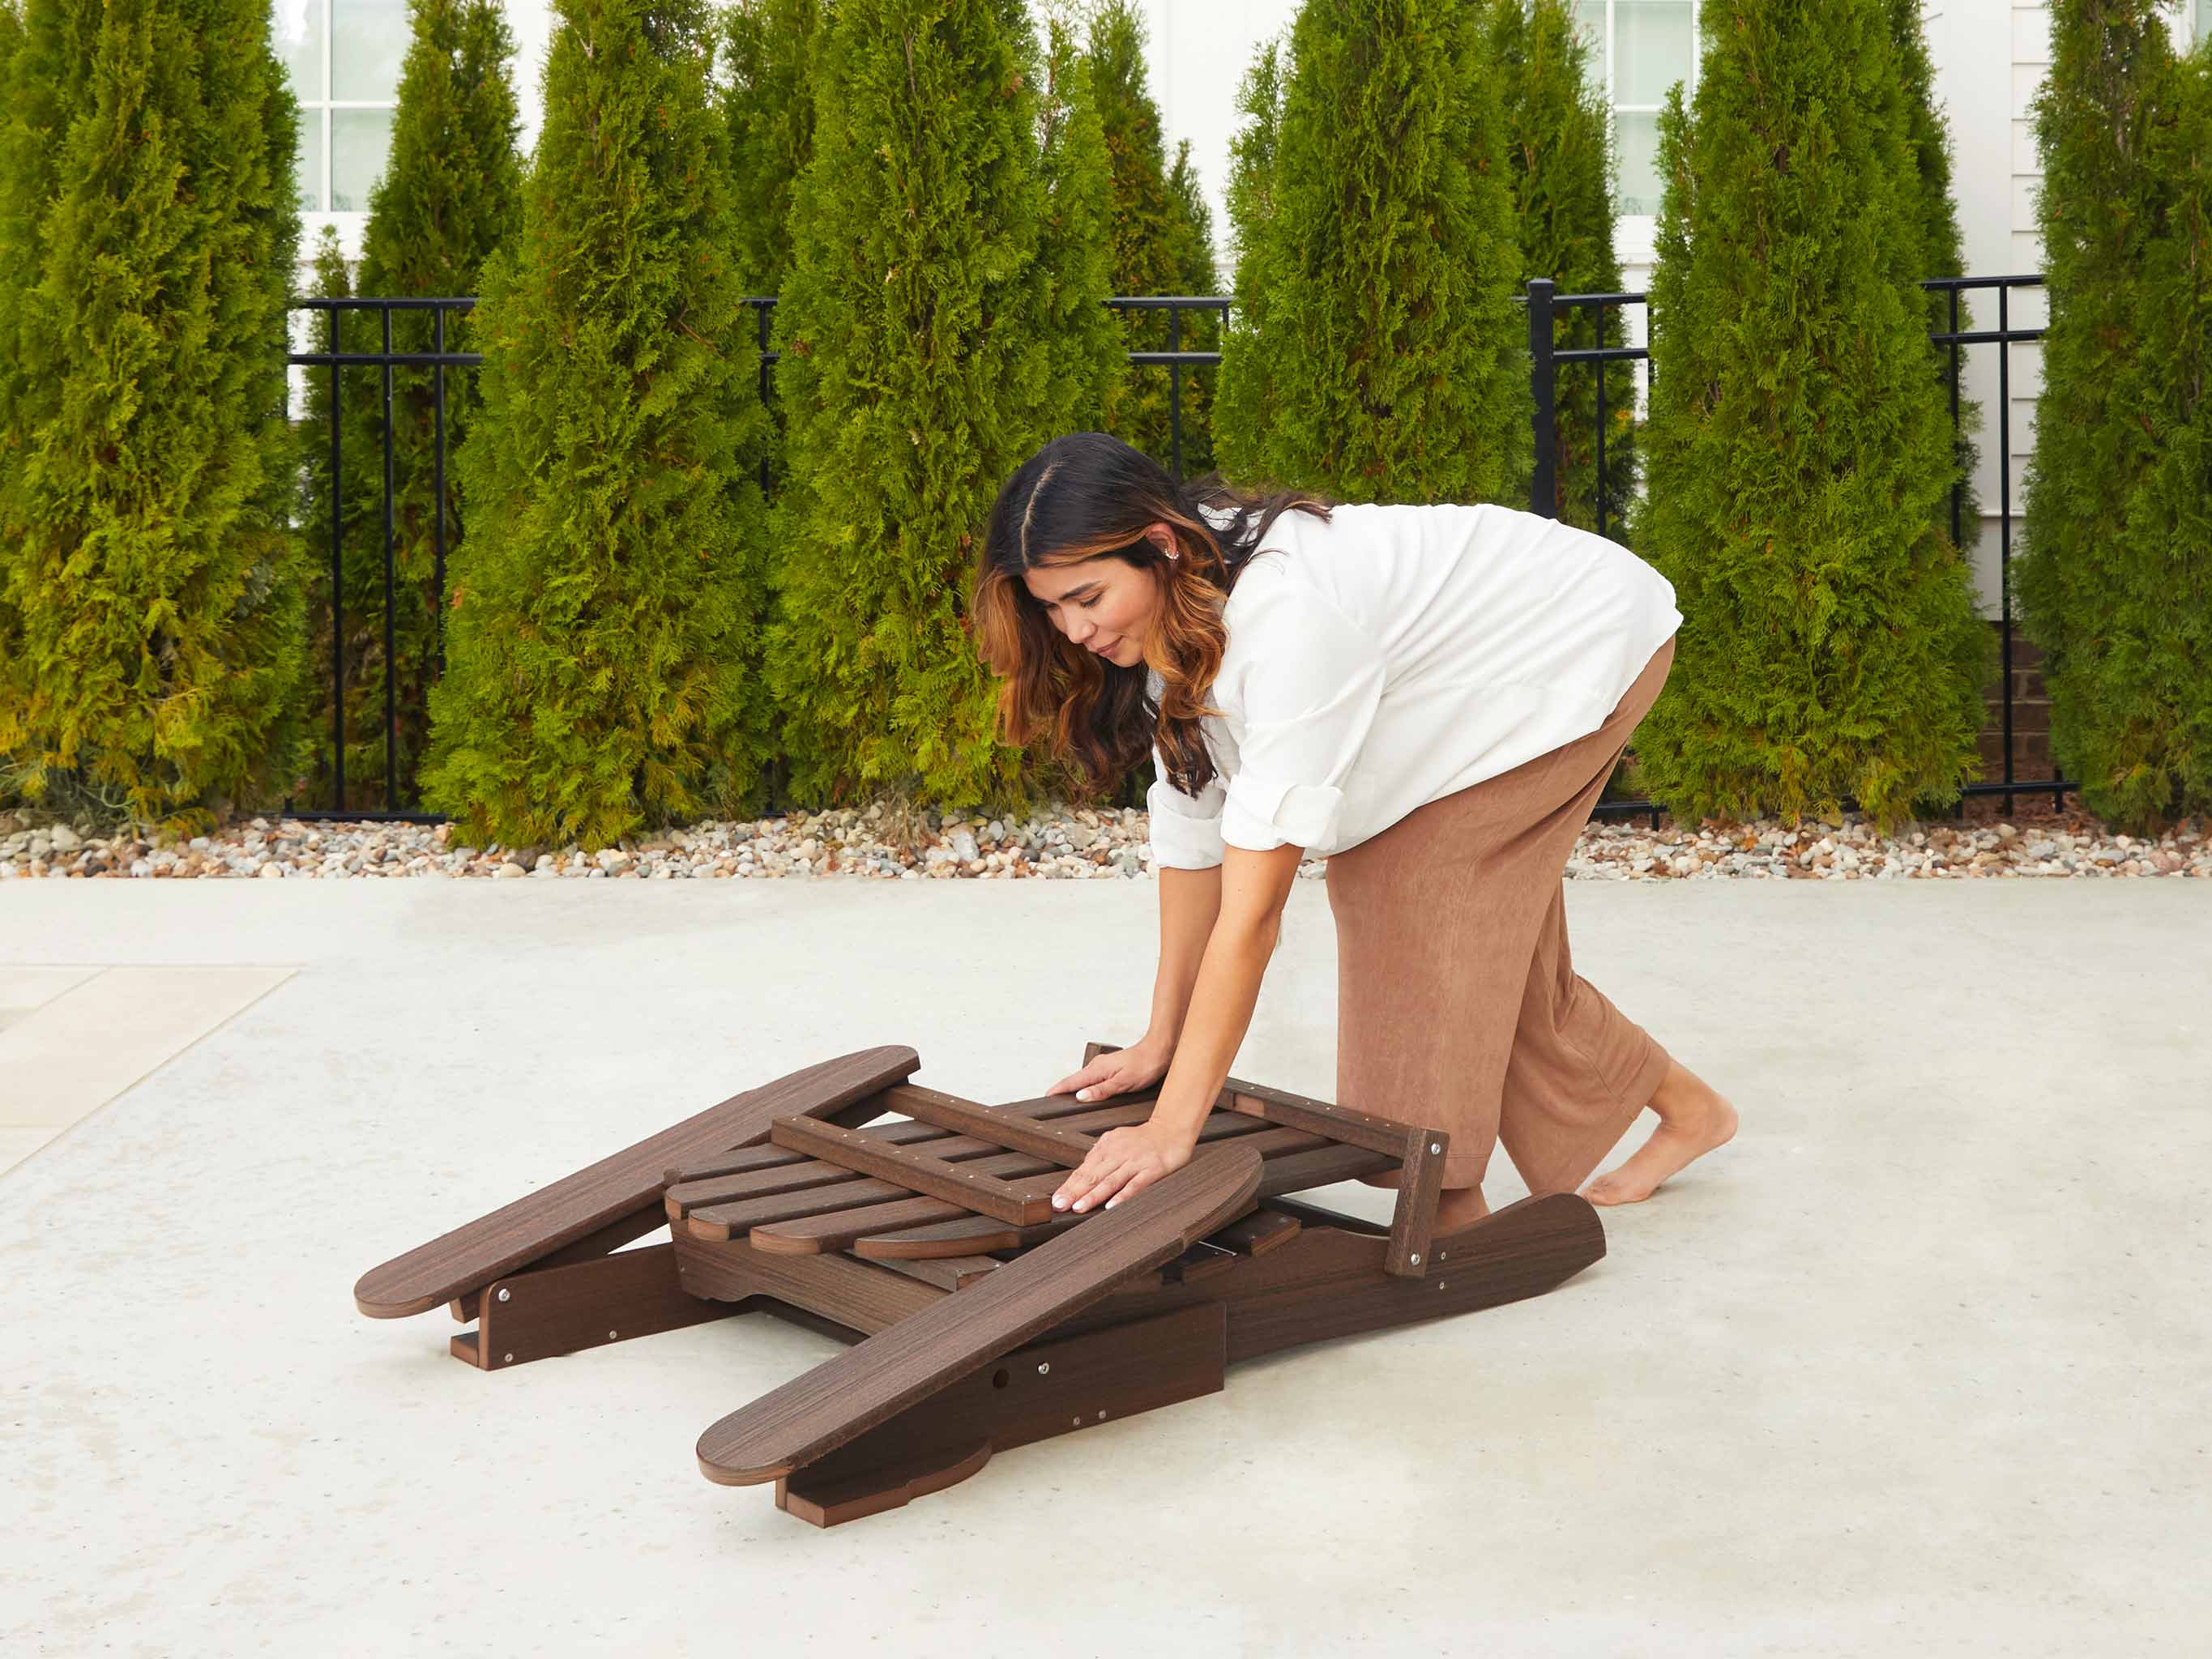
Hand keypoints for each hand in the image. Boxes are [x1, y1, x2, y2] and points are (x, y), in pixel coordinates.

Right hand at [1045, 1036, 1171, 1104]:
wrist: (1160, 1050)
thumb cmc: (1145, 1065)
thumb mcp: (1123, 1082)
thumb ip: (1101, 1090)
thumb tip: (1080, 1097)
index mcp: (1097, 1069)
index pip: (1071, 1082)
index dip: (1057, 1090)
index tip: (1046, 1098)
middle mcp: (1097, 1067)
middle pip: (1074, 1081)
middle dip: (1061, 1091)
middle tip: (1050, 1103)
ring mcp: (1104, 1067)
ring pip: (1083, 1080)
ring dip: (1072, 1088)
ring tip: (1063, 1100)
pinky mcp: (1111, 1069)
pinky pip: (1092, 1079)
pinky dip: (1084, 1086)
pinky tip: (1086, 1092)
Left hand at [1051, 1119, 1197, 1213]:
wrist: (1172, 1130)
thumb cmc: (1143, 1139)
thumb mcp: (1117, 1141)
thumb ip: (1100, 1155)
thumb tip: (1082, 1172)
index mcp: (1107, 1147)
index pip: (1084, 1170)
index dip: (1069, 1185)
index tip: (1056, 1200)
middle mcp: (1118, 1154)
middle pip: (1093, 1175)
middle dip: (1074, 1192)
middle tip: (1060, 1205)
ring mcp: (1135, 1162)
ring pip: (1110, 1181)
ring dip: (1093, 1195)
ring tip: (1079, 1207)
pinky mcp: (1152, 1170)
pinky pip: (1135, 1185)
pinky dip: (1122, 1196)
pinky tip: (1111, 1206)